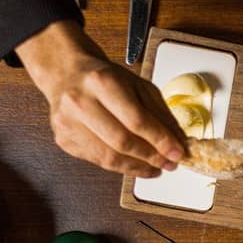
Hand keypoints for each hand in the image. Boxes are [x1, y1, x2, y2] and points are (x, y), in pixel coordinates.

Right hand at [15, 21, 184, 177]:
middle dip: (151, 157)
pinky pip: (98, 161)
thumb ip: (160, 113)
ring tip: (157, 168)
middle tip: (170, 163)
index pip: (136, 120)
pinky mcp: (64, 139)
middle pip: (122, 141)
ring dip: (138, 167)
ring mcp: (68, 123)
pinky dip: (122, 167)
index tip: (178, 152)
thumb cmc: (106, 79)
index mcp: (102, 82)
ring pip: (109, 157)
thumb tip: (179, 142)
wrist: (67, 74)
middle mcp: (80, 102)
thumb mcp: (139, 86)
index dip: (160, 140)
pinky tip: (136, 165)